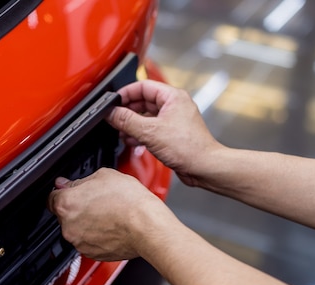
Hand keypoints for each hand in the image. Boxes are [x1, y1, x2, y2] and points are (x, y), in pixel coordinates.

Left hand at [47, 168, 172, 260]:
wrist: (147, 227)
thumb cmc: (130, 202)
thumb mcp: (103, 175)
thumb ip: (78, 180)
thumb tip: (67, 183)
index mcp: (66, 204)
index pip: (52, 197)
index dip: (63, 192)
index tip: (71, 191)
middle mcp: (68, 226)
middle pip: (64, 214)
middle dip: (77, 208)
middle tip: (97, 201)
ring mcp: (79, 242)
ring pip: (76, 229)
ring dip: (87, 222)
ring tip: (107, 214)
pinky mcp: (92, 254)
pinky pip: (88, 242)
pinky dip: (96, 236)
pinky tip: (110, 226)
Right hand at [106, 80, 222, 186]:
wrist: (203, 167)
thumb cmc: (189, 148)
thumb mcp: (150, 132)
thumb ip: (127, 121)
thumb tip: (111, 113)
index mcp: (173, 97)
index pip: (143, 86)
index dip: (125, 93)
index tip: (113, 102)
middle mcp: (174, 105)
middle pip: (143, 101)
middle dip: (127, 111)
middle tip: (114, 118)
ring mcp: (173, 120)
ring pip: (146, 116)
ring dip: (132, 124)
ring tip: (121, 132)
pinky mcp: (172, 134)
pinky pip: (151, 128)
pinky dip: (140, 133)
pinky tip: (132, 140)